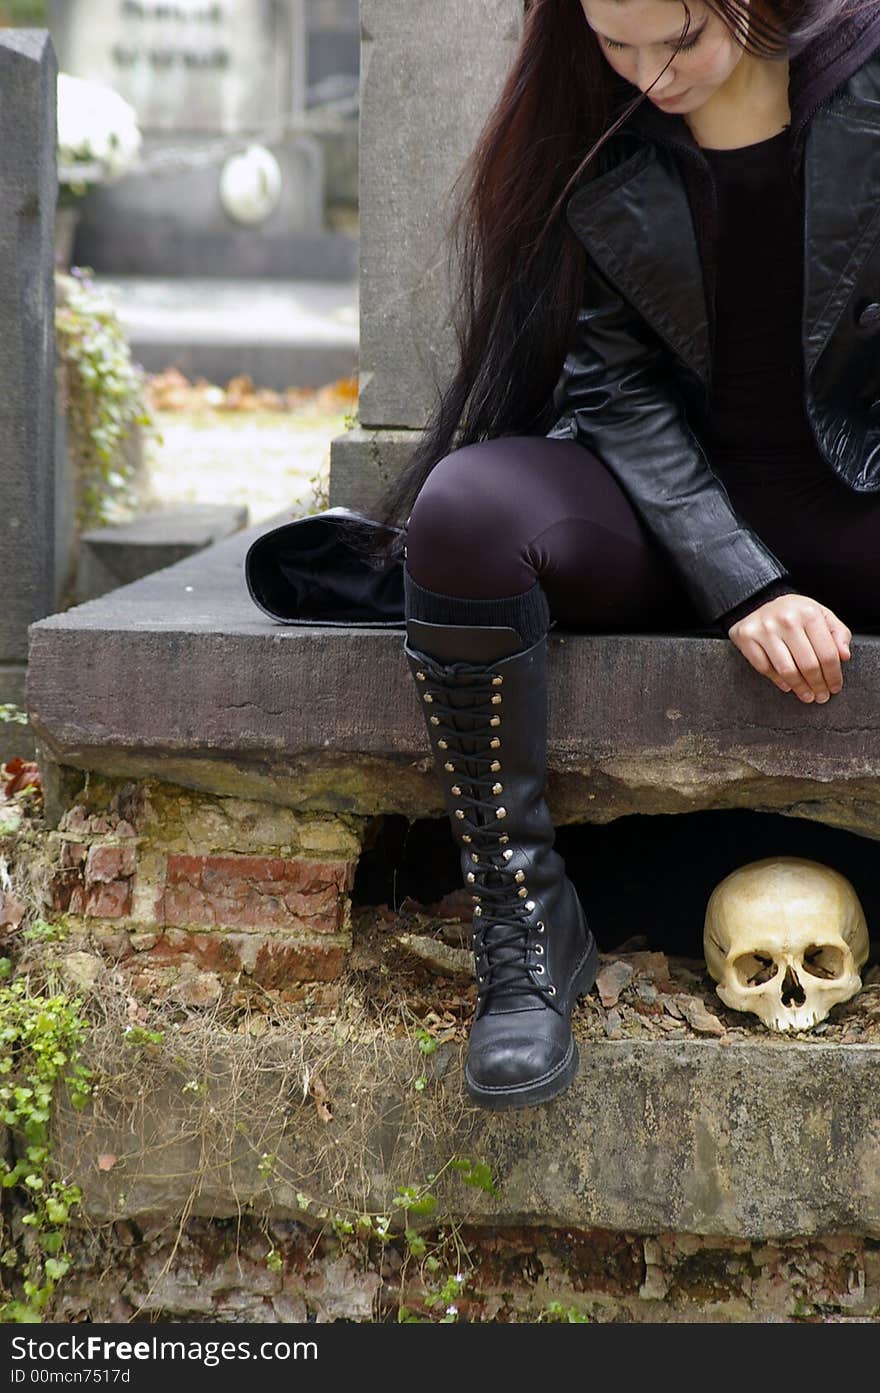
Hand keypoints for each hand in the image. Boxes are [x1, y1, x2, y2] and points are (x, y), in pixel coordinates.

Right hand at [727, 593, 851, 702]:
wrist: (761, 601)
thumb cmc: (795, 613)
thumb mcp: (821, 615)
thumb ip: (838, 634)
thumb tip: (844, 656)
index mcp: (808, 613)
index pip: (827, 653)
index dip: (833, 675)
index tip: (835, 687)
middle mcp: (786, 619)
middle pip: (808, 664)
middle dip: (817, 685)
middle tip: (821, 696)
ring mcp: (764, 629)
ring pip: (787, 670)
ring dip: (799, 688)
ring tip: (807, 695)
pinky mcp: (746, 637)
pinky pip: (765, 668)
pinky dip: (778, 681)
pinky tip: (788, 686)